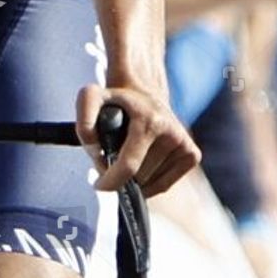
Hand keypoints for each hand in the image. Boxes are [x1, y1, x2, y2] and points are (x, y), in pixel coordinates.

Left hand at [77, 83, 199, 198]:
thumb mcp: (91, 98)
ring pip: (151, 184)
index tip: (98, 184)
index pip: (129, 166)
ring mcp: (184, 143)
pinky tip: (141, 166)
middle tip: (111, 158)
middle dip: (120, 175)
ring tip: (126, 157)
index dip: (111, 181)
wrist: (144, 92)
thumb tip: (96, 151)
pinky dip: (148, 183)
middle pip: (138, 178)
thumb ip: (84, 122)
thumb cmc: (116, 100)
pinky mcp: (192, 154)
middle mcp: (171, 131)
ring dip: (134, 180)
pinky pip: (164, 185)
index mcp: (149, 120)